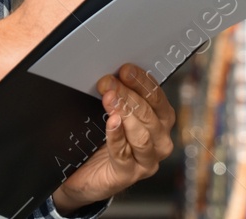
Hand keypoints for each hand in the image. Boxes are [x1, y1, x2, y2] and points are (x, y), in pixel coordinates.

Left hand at [53, 64, 175, 212]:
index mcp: (161, 121)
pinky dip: (116, 136)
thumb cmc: (102, 141)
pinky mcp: (128, 175)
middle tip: (108, 82)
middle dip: (128, 95)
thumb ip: (119, 96)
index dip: (142, 81)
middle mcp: (160, 141)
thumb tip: (111, 74)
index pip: (156, 97)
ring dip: (124, 113)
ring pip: (141, 135)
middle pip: (149, 114)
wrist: (85, 174)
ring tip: (109, 99)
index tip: (125, 69)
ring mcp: (147, 161)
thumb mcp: (114, 114)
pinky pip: (123, 154)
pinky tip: (111, 123)